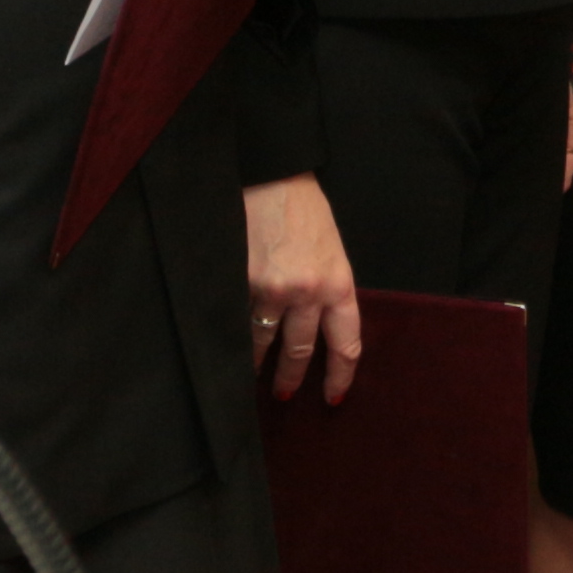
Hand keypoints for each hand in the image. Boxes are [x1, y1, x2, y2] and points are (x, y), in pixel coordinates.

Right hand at [244, 174, 363, 404]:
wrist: (272, 176)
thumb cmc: (304, 210)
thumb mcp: (331, 251)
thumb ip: (327, 290)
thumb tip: (317, 331)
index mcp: (339, 283)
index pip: (346, 345)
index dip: (340, 376)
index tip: (333, 397)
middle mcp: (307, 292)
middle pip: (300, 351)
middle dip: (291, 378)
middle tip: (285, 394)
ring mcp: (270, 289)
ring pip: (262, 341)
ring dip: (254, 362)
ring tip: (250, 374)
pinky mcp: (239, 282)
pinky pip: (236, 319)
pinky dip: (232, 334)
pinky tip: (227, 344)